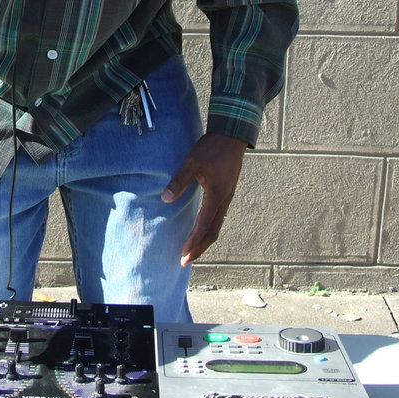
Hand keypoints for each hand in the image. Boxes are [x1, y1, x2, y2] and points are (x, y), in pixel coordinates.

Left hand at [162, 133, 247, 266]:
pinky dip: (210, 229)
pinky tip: (202, 229)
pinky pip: (218, 217)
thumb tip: (165, 199)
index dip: (193, 242)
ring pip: (217, 226)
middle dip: (199, 248)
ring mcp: (227, 197)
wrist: (233, 136)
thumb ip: (179, 181)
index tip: (184, 256)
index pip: (203, 226)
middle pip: (213, 232)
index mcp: (216, 196)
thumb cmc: (212, 148)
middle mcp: (224, 201)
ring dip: (205, 240)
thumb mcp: (192, 162)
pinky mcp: (226, 193)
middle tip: (186, 261)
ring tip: (193, 251)